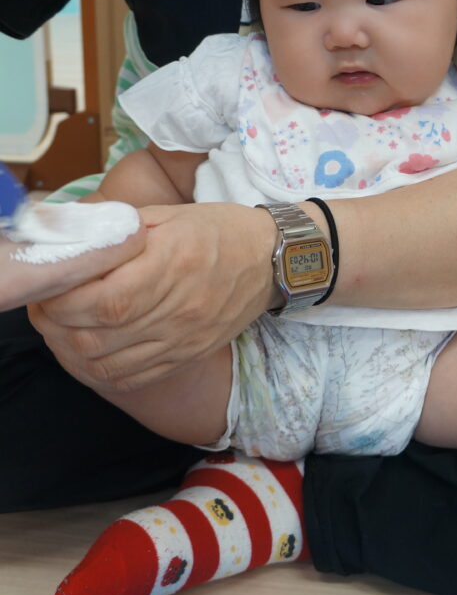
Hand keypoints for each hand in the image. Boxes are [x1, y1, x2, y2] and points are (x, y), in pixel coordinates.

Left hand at [28, 202, 276, 391]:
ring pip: (109, 364)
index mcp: (173, 265)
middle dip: (59, 325)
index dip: (65, 300)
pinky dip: (100, 370)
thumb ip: (118, 230)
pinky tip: (91, 349)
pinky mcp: (187, 356)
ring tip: (65, 327)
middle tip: (48, 307)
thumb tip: (73, 242)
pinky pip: (132, 378)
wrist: (271, 260)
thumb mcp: (167, 216)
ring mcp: (184, 339)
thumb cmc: (218, 231)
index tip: (51, 287)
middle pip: (100, 336)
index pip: (105, 300)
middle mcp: (180, 309)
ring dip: (73, 350)